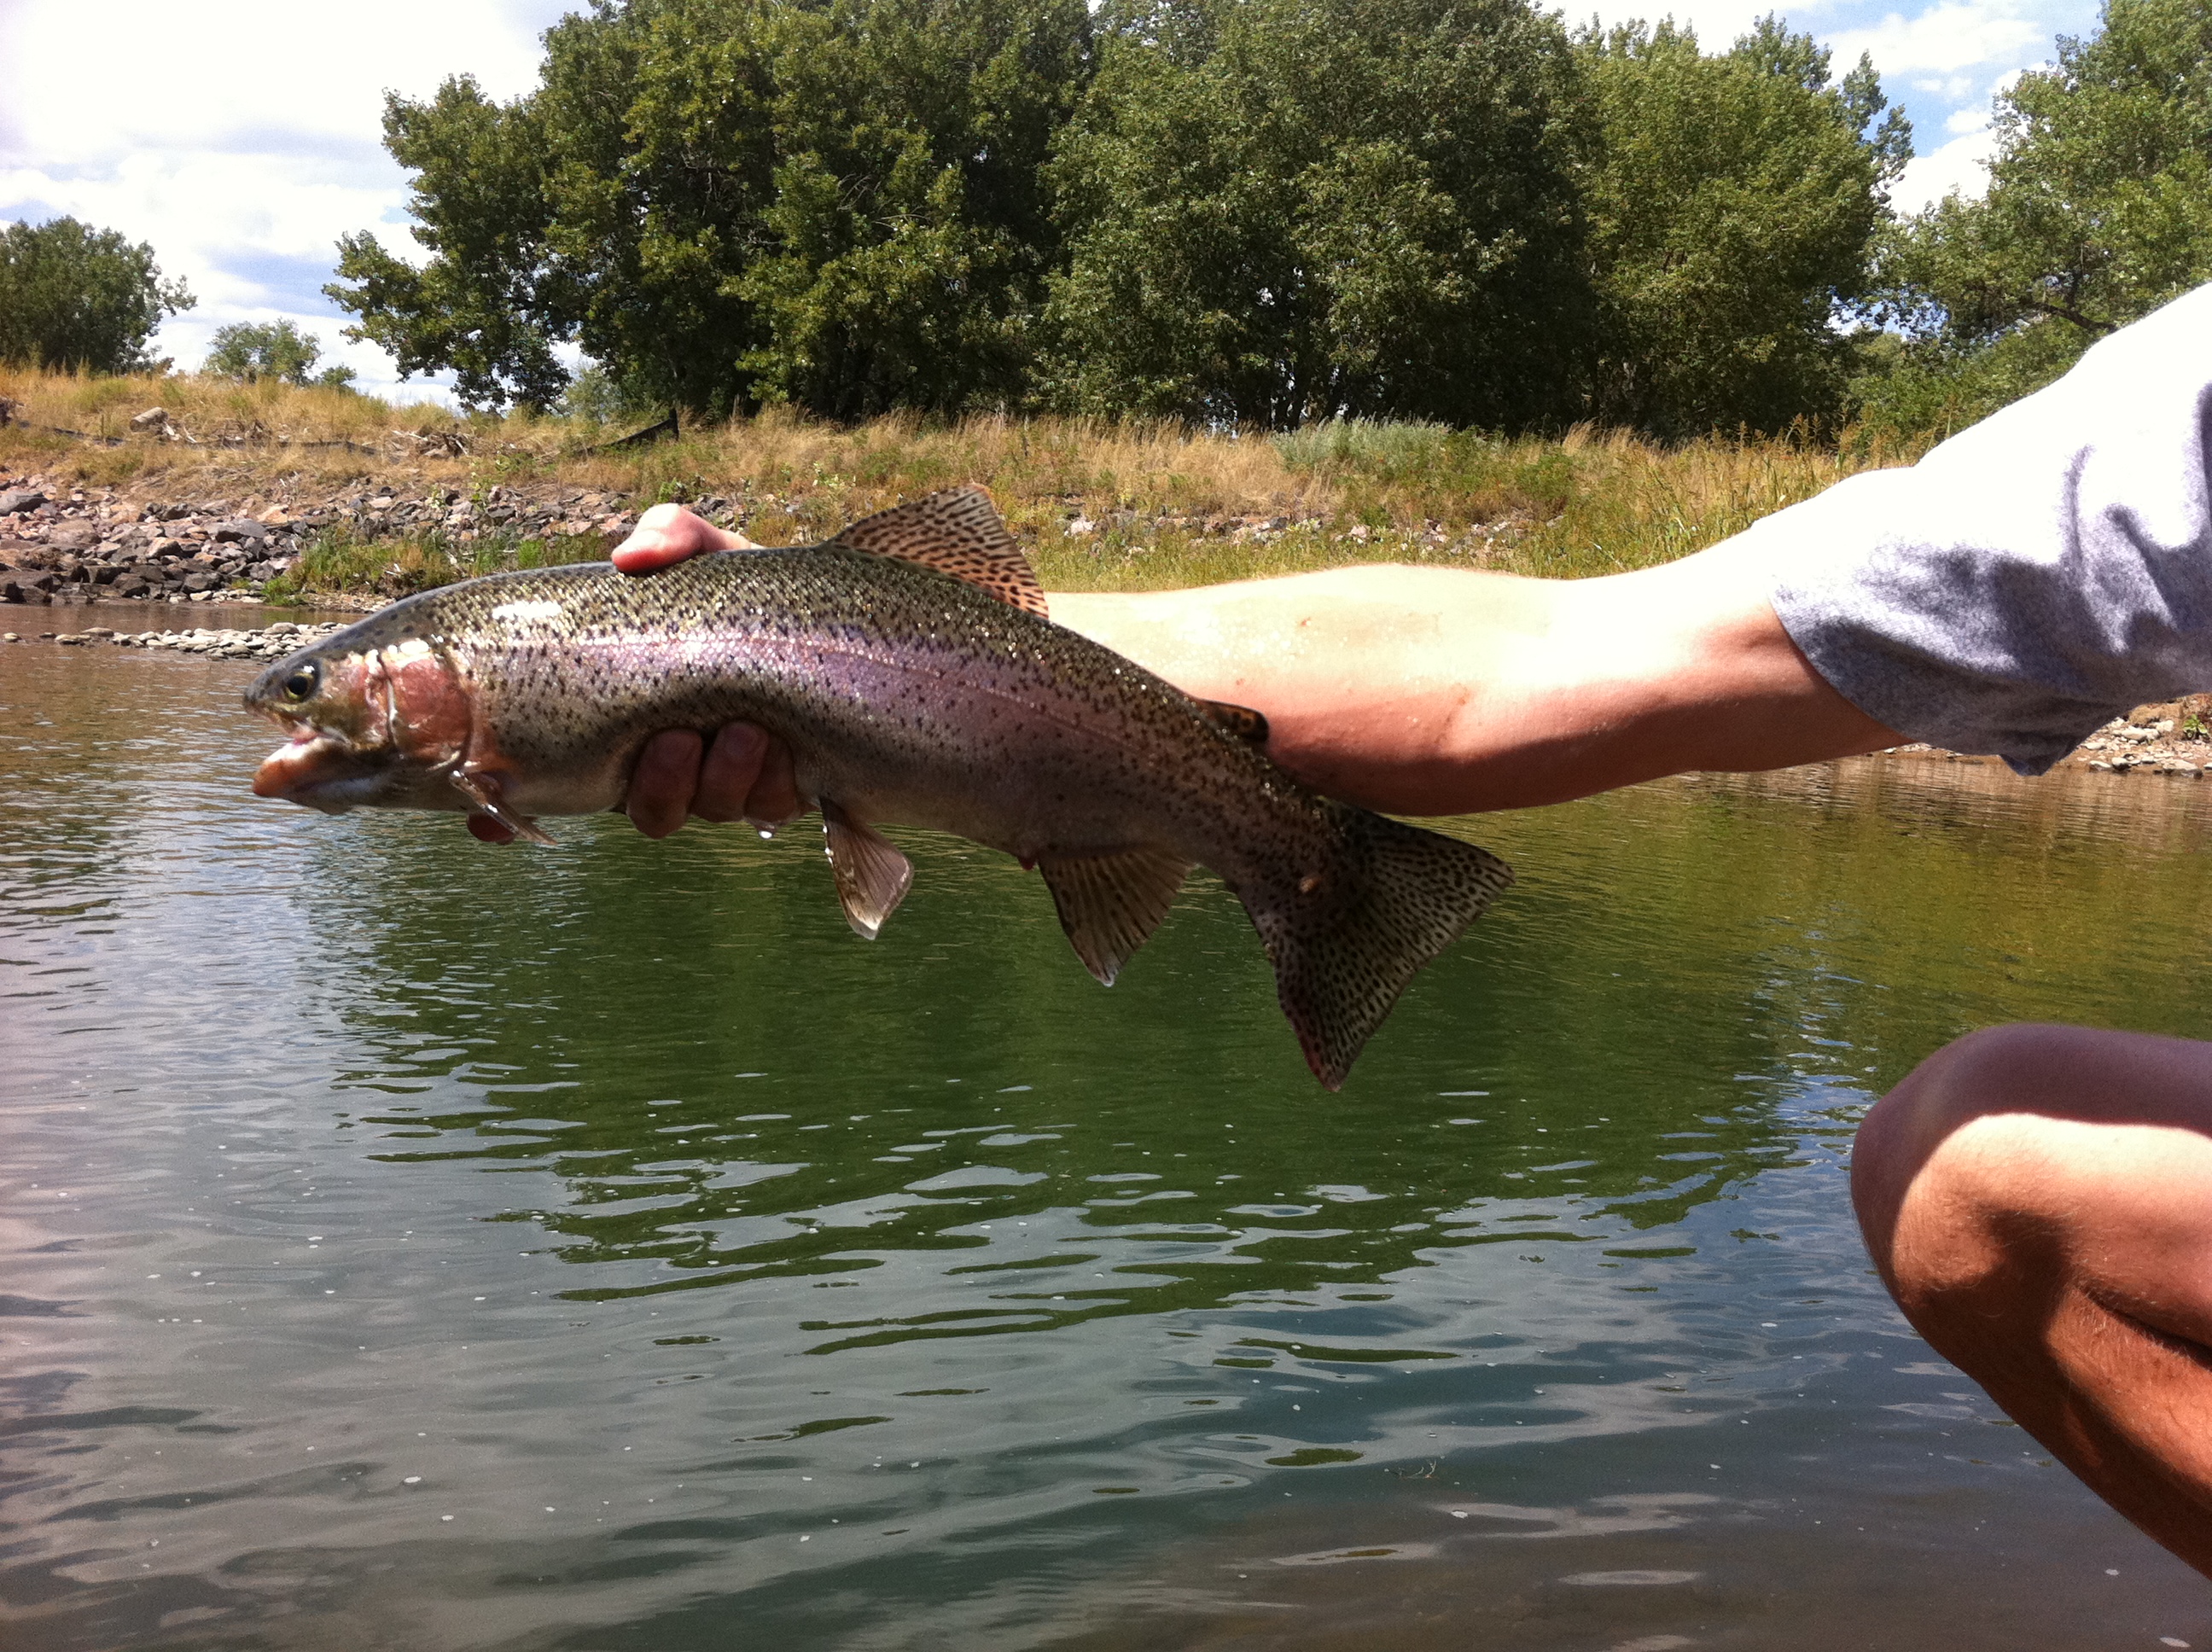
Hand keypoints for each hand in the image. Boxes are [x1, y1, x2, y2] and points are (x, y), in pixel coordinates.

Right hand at [466, 504, 801, 843]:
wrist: (845, 616)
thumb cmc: (755, 591)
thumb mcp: (711, 552)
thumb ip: (670, 535)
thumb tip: (628, 558)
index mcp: (634, 716)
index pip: (566, 772)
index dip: (526, 802)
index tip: (502, 810)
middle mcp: (676, 758)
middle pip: (646, 808)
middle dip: (660, 786)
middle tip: (675, 740)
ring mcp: (731, 778)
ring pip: (706, 812)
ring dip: (720, 781)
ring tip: (744, 733)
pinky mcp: (788, 788)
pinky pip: (769, 811)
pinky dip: (771, 785)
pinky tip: (783, 749)